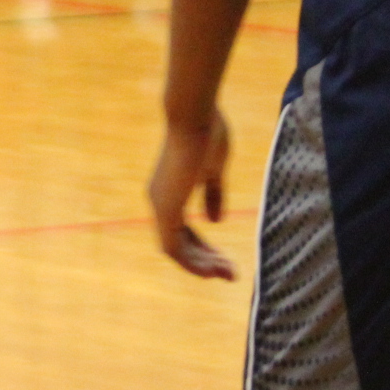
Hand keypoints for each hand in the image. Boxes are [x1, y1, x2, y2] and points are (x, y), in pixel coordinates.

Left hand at [148, 111, 236, 279]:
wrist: (195, 116)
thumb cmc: (207, 134)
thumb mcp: (214, 171)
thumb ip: (213, 195)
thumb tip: (215, 221)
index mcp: (169, 191)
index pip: (183, 231)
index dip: (204, 248)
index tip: (226, 260)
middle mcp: (159, 200)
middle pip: (179, 245)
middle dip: (205, 261)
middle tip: (231, 274)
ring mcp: (160, 204)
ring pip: (176, 250)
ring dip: (201, 266)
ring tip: (229, 274)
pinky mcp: (166, 206)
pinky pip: (173, 248)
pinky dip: (192, 263)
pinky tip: (213, 271)